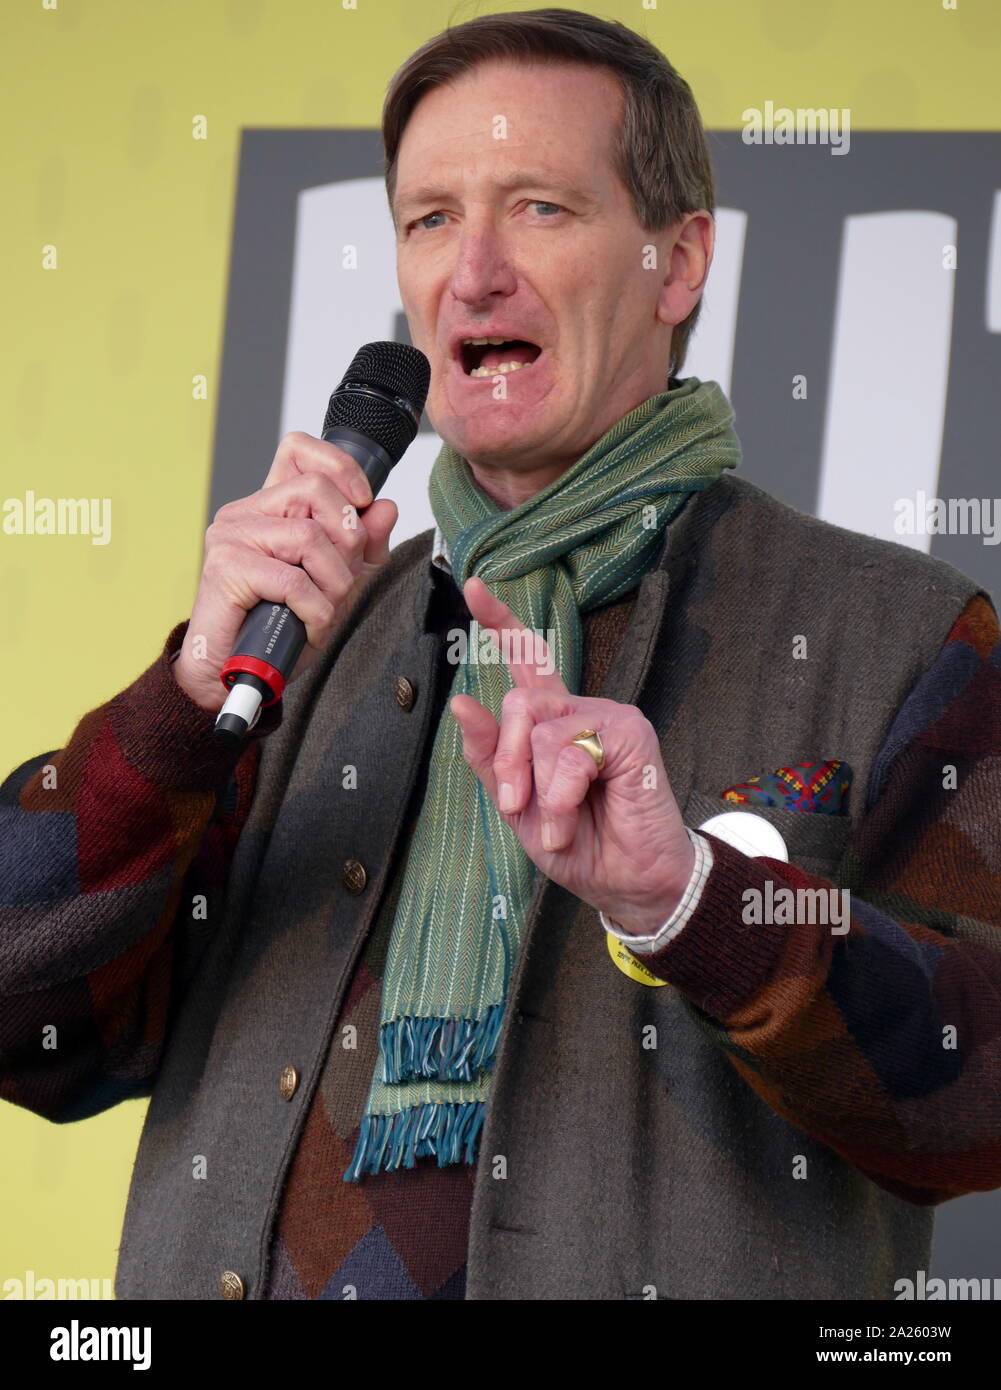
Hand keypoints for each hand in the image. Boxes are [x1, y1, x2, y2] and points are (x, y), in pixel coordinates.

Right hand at [174, 431, 398, 711]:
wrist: (231, 673)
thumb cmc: (275, 629)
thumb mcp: (335, 585)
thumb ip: (363, 548)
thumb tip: (386, 509)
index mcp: (271, 508)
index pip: (299, 451)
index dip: (340, 467)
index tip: (363, 503)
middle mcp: (247, 513)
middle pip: (316, 491)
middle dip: (348, 541)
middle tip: (343, 580)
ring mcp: (232, 537)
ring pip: (309, 537)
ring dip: (333, 585)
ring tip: (324, 611)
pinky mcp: (226, 568)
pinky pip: (294, 580)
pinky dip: (315, 611)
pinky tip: (309, 627)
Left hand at [449, 576, 694, 935]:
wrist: (625, 882)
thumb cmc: (578, 843)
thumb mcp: (517, 803)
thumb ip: (491, 756)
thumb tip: (462, 702)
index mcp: (551, 722)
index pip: (526, 661)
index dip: (499, 622)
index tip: (472, 585)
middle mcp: (578, 710)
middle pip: (519, 702)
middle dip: (508, 759)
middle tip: (514, 805)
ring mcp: (606, 716)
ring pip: (542, 729)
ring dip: (538, 788)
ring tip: (555, 825)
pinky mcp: (629, 732)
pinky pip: (572, 752)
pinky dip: (562, 795)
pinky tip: (572, 819)